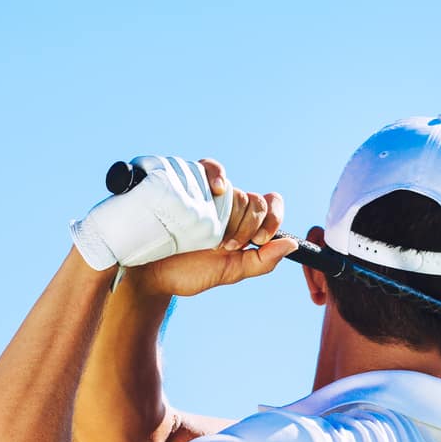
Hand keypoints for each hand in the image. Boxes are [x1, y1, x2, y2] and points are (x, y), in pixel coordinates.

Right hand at [126, 159, 298, 298]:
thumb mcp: (230, 271)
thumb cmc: (186, 272)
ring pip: (234, 186)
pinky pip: (209, 166)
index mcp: (239, 221)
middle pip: (252, 199)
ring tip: (212, 235)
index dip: (272, 218)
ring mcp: (204, 191)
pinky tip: (217, 190)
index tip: (261, 240)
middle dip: (247, 226)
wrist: (147, 275)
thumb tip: (292, 244)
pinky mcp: (185, 182)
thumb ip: (262, 261)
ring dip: (231, 212)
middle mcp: (224, 203)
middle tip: (226, 246)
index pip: (268, 204)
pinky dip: (217, 174)